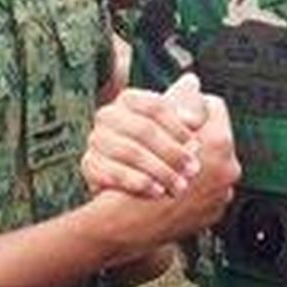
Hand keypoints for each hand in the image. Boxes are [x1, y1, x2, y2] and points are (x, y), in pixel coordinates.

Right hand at [82, 74, 208, 197]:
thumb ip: (190, 107)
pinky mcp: (89, 164)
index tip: (197, 145)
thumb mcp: (178, 124)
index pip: (155, 106)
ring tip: (179, 185)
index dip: (178, 127)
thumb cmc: (161, 145)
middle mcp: (108, 115)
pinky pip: (112, 173)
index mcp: (129, 99)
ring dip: (159, 170)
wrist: (133, 180)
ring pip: (129, 152)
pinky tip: (157, 191)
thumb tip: (191, 95)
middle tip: (193, 170)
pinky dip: (138, 182)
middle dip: (172, 151)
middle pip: (143, 130)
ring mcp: (96, 140)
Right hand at [94, 93, 240, 258]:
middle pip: (216, 138)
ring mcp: (223, 193)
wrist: (127, 224)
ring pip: (213, 165)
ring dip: (196, 164)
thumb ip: (179, 107)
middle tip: (178, 143)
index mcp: (217, 142)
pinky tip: (174, 185)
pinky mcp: (214, 213)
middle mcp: (227, 167)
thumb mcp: (155, 129)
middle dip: (197, 138)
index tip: (183, 116)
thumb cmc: (136, 174)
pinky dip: (195, 187)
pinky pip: (209, 191)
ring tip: (174, 168)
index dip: (195, 108)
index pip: (214, 107)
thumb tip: (191, 84)